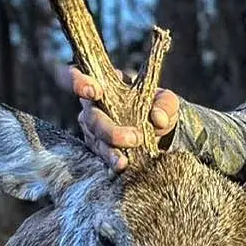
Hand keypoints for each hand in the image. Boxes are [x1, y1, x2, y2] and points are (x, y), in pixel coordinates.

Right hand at [55, 63, 179, 171]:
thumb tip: (158, 118)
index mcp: (104, 84)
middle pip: (92, 118)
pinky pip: (101, 157)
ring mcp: (93, 130)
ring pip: (96, 141)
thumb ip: (165, 104)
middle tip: (134, 138)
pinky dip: (111, 163)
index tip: (95, 91)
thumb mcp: (166, 101)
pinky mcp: (98, 149)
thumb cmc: (156, 107)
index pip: (78, 77)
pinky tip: (120, 168)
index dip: (80, 82)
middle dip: (110, 130)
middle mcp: (93, 107)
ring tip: (124, 162)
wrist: (157, 131)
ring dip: (110, 152)